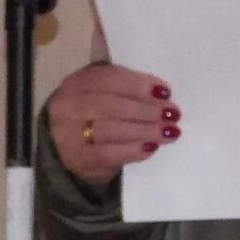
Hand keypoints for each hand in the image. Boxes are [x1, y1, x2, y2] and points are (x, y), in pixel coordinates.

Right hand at [48, 63, 178, 185]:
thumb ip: (121, 83)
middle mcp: (67, 105)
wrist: (66, 150)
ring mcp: (68, 134)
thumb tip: (151, 81)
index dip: (138, 85)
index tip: (165, 92)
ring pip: (109, 130)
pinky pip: (107, 155)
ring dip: (144, 131)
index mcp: (77, 82)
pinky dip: (132, 150)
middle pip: (109, 105)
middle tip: (172, 114)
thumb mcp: (99, 93)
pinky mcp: (78, 160)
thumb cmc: (93, 116)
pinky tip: (151, 147)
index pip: (107, 79)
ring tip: (169, 132)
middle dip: (145, 110)